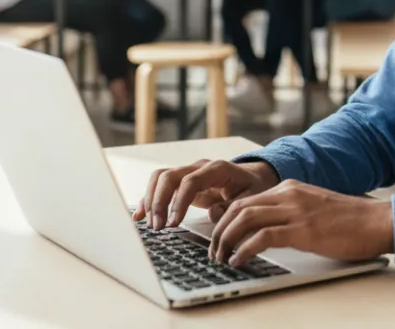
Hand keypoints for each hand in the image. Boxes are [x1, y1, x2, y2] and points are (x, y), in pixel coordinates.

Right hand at [132, 159, 279, 230]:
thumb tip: (214, 214)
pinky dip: (148, 199)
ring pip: (160, 178)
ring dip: (151, 201)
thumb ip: (234, 206)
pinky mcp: (182, 182)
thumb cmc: (252, 187)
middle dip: (159, 202)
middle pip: (169, 177)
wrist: (254, 177)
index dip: (179, 202)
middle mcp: (199, 167)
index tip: (172, 224)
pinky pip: (160, 185)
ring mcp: (189, 173)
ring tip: (151, 225)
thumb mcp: (251, 198)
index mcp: (217, 169)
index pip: (190, 181)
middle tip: (157, 227)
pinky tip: (140, 216)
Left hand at [208, 180, 393, 266]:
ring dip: (226, 240)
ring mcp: (296, 210)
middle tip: (213, 252)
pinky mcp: (304, 229)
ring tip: (221, 258)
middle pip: (238, 207)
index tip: (218, 239)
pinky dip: (244, 249)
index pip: (245, 200)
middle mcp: (289, 194)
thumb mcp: (314, 210)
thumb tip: (266, 232)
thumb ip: (290, 213)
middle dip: (219, 230)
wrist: (378, 221)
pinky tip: (239, 260)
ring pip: (244, 218)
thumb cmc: (350, 222)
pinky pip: (263, 237)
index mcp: (290, 188)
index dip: (225, 220)